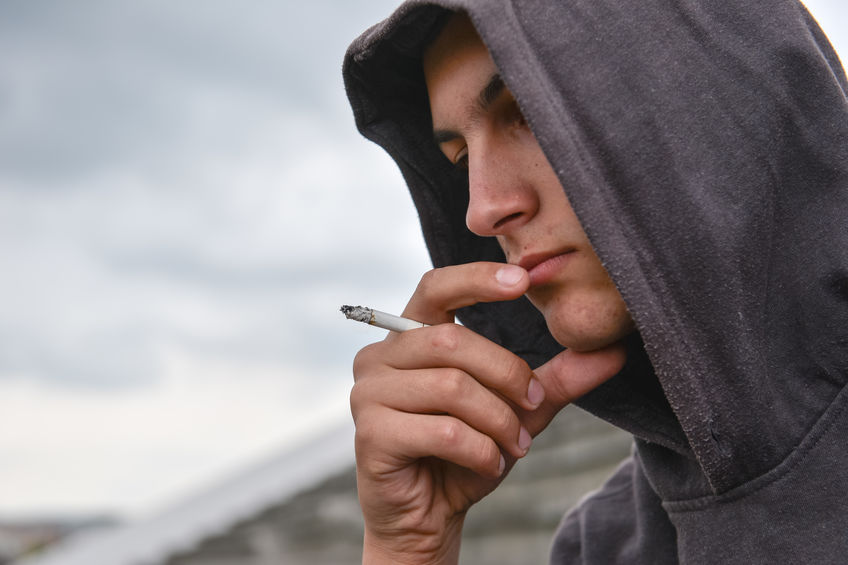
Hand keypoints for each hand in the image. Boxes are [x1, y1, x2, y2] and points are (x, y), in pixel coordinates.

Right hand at [350, 262, 625, 563]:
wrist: (428, 515)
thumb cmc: (463, 454)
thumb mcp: (515, 411)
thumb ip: (553, 380)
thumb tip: (613, 353)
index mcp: (409, 337)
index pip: (435, 287)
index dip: (476, 278)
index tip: (522, 281)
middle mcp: (380, 357)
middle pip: (454, 341)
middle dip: (508, 376)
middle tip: (533, 408)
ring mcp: (368, 393)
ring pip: (453, 387)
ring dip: (499, 421)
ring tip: (513, 446)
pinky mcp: (371, 433)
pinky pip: (444, 431)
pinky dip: (482, 451)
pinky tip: (490, 464)